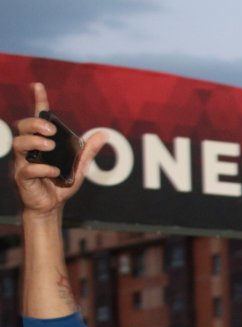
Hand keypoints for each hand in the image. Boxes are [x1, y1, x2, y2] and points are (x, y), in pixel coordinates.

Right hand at [13, 83, 106, 216]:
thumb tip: (104, 134)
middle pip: (21, 126)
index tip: (38, 85)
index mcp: (41, 142)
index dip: (38, 101)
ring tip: (49, 146)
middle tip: (51, 130)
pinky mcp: (21, 178)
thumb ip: (87, 151)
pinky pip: (27, 169)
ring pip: (18, 144)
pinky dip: (43, 169)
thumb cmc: (61, 184)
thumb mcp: (79, 166)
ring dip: (34, 141)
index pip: (37, 118)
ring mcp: (22, 163)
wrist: (52, 207)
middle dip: (35, 124)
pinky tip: (55, 172)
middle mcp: (28, 150)